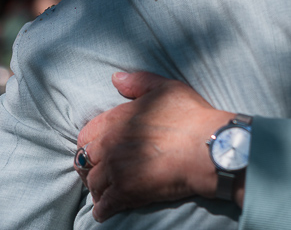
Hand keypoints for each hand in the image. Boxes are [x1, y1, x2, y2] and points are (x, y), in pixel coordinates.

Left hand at [76, 72, 237, 221]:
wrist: (206, 146)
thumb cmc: (191, 115)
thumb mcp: (167, 88)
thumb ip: (138, 82)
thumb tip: (115, 79)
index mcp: (116, 118)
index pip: (86, 134)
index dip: (90, 143)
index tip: (98, 151)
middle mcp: (109, 143)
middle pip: (84, 160)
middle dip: (90, 167)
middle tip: (100, 172)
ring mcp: (116, 168)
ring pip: (93, 183)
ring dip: (98, 189)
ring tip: (105, 192)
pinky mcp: (125, 191)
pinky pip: (104, 205)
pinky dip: (103, 209)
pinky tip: (107, 211)